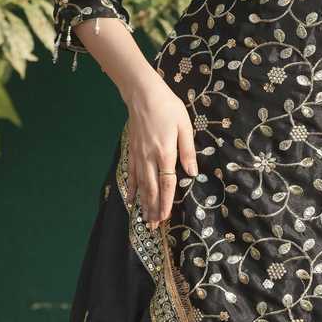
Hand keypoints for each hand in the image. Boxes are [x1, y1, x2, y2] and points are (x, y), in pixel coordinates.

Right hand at [123, 85, 198, 229]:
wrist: (143, 94)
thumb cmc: (168, 107)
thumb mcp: (184, 126)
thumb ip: (188, 151)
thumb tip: (191, 173)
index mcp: (165, 152)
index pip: (167, 183)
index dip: (166, 202)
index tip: (165, 217)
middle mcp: (149, 158)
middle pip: (152, 188)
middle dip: (153, 209)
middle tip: (155, 227)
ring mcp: (138, 155)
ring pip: (140, 184)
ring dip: (143, 203)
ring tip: (145, 219)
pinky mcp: (131, 151)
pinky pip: (130, 174)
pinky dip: (130, 188)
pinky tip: (130, 199)